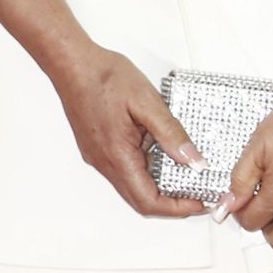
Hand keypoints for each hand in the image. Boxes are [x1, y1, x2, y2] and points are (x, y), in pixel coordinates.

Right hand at [52, 43, 209, 218]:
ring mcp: (100, 158)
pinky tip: (163, 156)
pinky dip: (147, 173)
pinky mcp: (98, 150)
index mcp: (118, 155)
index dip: (177, 208)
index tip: (200, 202)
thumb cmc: (103, 77)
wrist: (71, 64)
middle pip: (141, 201)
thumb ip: (171, 134)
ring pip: (132, 187)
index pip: (149, 201)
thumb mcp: (147, 102)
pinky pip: (125, 172)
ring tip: (186, 175)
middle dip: (172, 203)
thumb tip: (193, 161)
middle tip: (198, 193)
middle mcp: (105, 163)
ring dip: (159, 188)